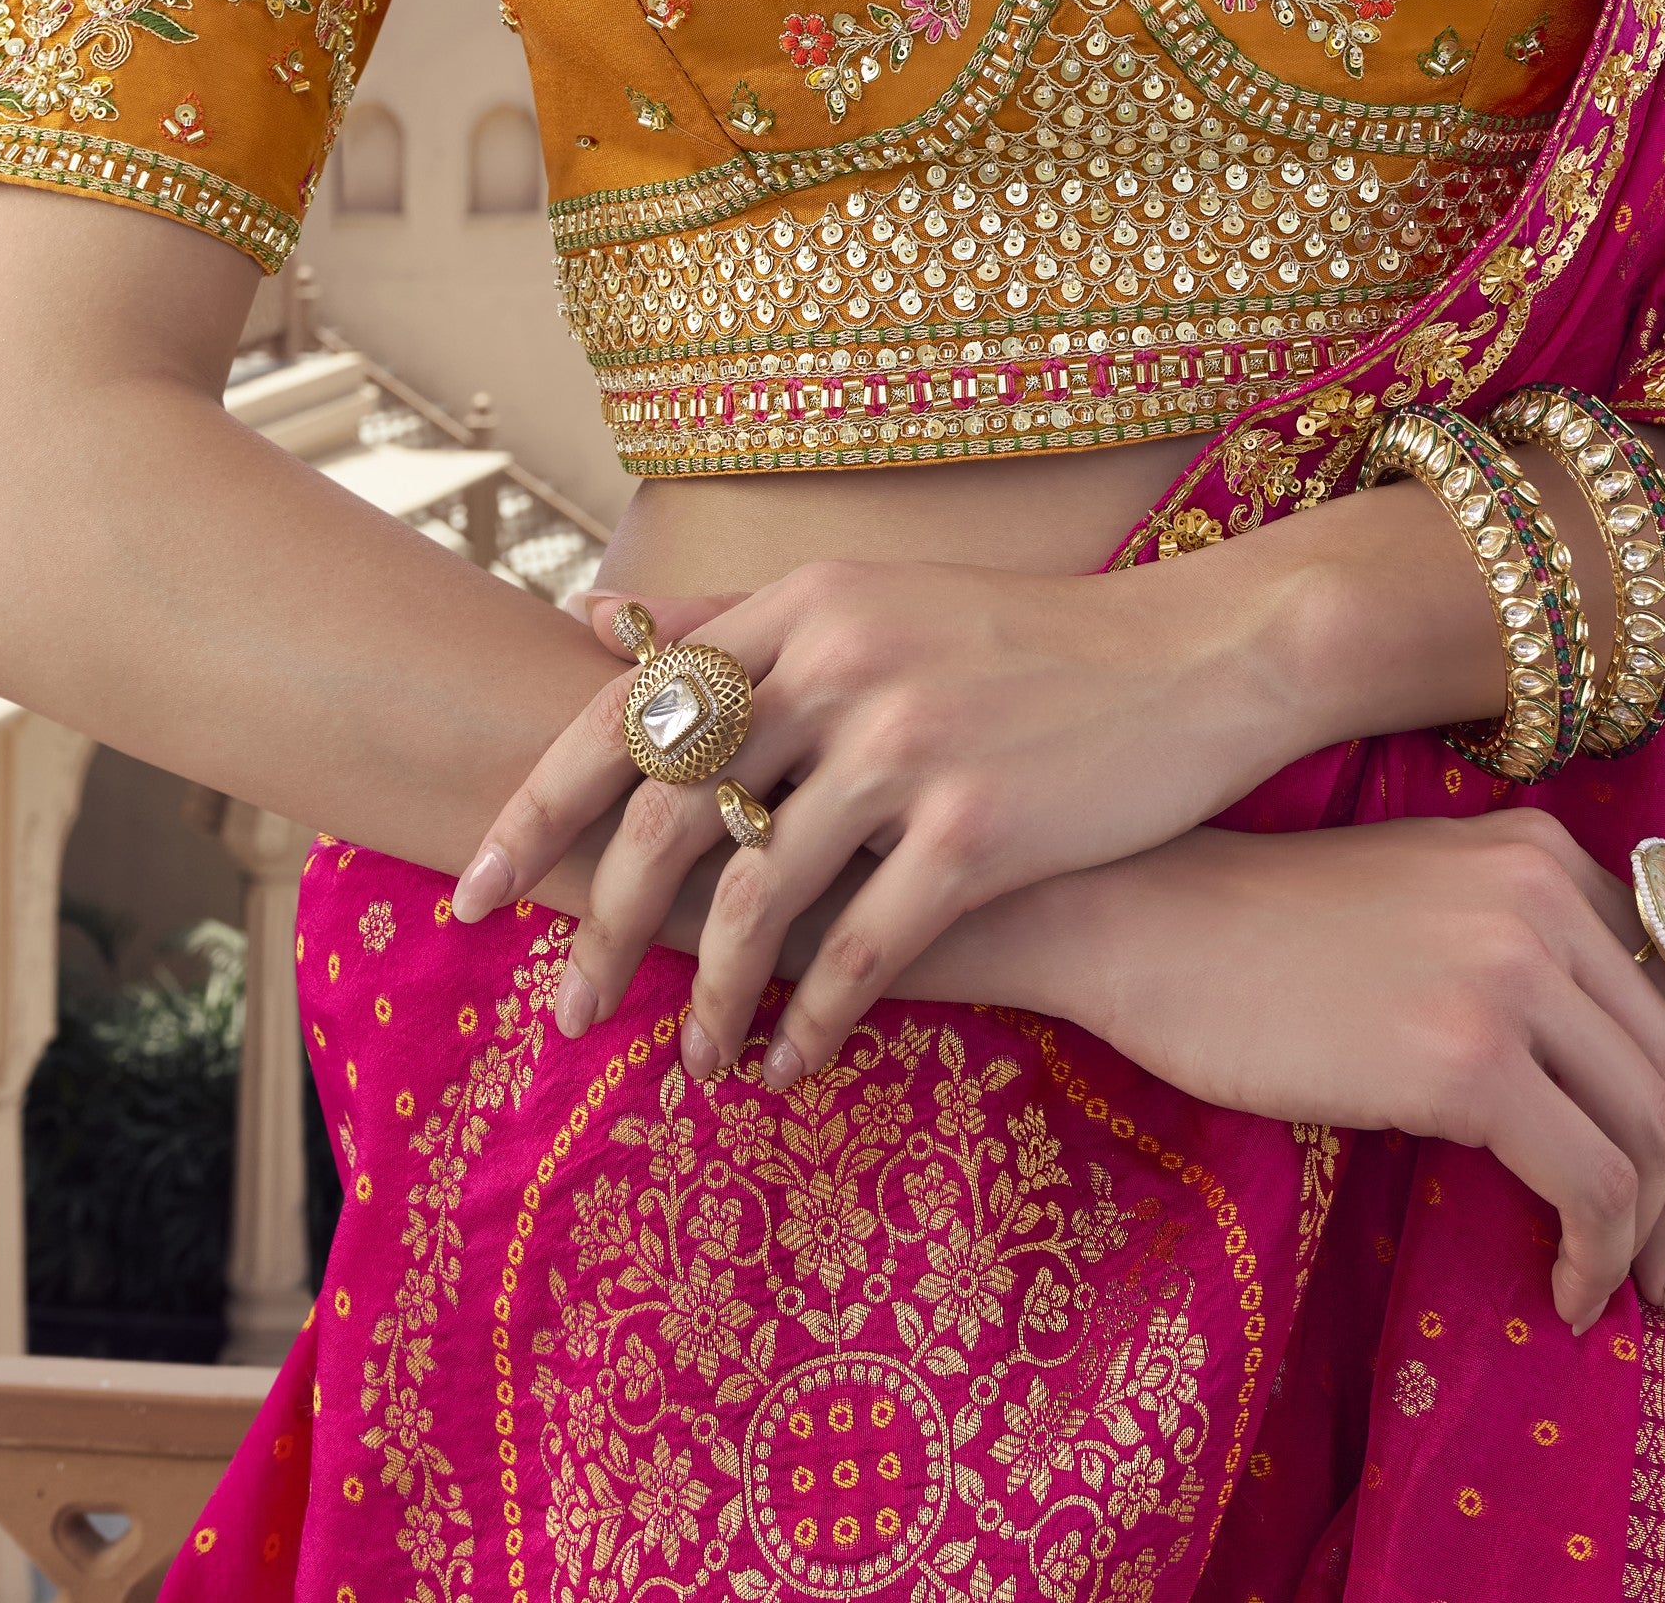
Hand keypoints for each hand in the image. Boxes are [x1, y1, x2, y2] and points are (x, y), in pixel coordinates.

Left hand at [448, 551, 1338, 1079]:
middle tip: (563, 1012)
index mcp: (804, 608)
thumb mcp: (870, 598)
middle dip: (598, 929)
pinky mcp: (978, 826)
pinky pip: (863, 953)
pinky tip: (790, 1066)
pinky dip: (812, 1021)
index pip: (626, 713)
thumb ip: (732, 618)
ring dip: (712, 1001)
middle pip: (668, 816)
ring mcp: (909, 746)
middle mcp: (841, 666)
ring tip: (693, 1065)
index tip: (470, 889)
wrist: (1194, 662)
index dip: (537, 809)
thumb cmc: (1020, 642)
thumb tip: (588, 621)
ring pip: (759, 900)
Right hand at [925, 807, 1664, 1333]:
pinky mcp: (1464, 1056)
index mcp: (1548, 852)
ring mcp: (1511, 971)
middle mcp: (1549, 895)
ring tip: (1616, 1295)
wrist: (1151, 922)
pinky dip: (1594, 1251)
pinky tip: (1563, 1289)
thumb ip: (1530, 952)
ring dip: (1646, 1237)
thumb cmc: (1270, 934)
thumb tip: (1623, 1090)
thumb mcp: (1429, 903)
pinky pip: (1586, 1179)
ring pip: (1648, 1132)